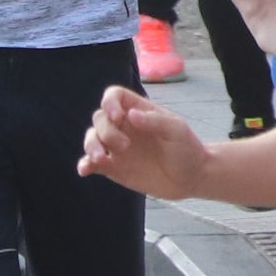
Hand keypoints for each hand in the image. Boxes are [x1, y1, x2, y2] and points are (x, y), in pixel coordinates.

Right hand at [74, 86, 209, 200]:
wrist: (191, 179)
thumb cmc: (187, 149)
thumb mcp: (177, 131)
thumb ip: (156, 121)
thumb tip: (131, 115)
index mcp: (138, 111)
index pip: (114, 97)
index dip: (109, 102)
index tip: (117, 116)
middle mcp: (124, 127)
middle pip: (100, 118)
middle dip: (106, 130)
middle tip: (125, 146)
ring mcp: (116, 147)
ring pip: (92, 139)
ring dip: (91, 146)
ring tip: (100, 159)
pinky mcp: (113, 168)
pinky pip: (92, 163)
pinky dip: (85, 165)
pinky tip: (84, 170)